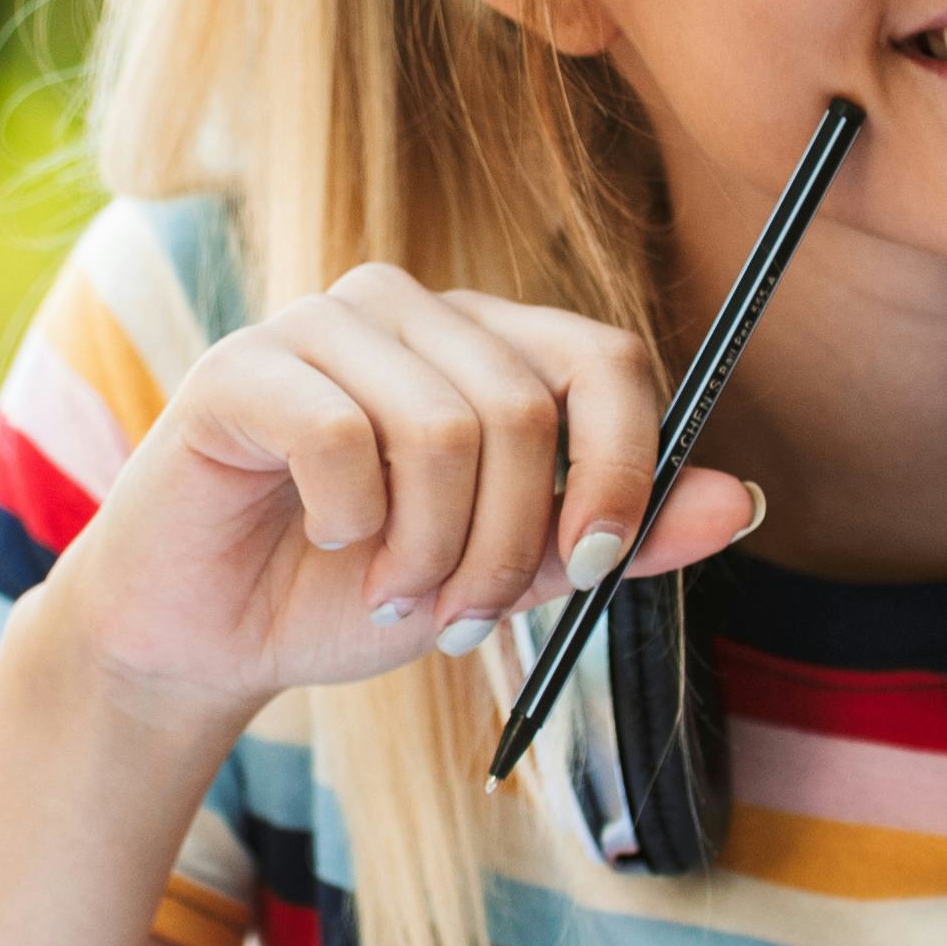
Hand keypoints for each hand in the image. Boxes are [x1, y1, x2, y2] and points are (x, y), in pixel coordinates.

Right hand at [48, 268, 765, 740]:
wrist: (205, 637)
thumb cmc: (350, 592)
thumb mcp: (506, 576)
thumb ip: (614, 537)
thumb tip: (740, 498)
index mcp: (483, 342)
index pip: (606, 358)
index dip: (625, 467)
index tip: (594, 571)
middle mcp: (409, 308)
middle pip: (528, 411)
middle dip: (508, 547)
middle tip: (462, 619)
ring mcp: (320, 324)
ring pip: (445, 429)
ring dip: (430, 553)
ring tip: (392, 595)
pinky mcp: (242, 368)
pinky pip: (344, 439)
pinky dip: (350, 526)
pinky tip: (323, 543)